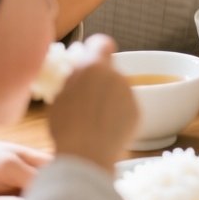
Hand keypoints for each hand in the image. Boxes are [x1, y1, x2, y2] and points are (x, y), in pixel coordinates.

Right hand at [48, 34, 136, 172]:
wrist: (86, 156)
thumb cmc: (66, 127)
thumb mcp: (60, 95)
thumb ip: (74, 77)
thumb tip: (78, 70)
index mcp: (93, 66)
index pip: (102, 43)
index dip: (95, 49)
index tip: (89, 57)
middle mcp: (116, 75)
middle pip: (110, 69)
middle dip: (101, 78)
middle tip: (87, 97)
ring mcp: (129, 93)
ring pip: (119, 88)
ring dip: (110, 96)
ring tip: (95, 118)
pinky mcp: (138, 111)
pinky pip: (127, 105)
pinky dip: (119, 112)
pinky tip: (106, 128)